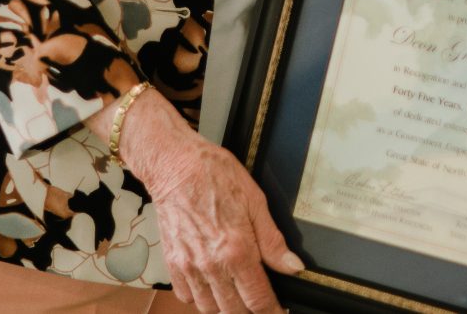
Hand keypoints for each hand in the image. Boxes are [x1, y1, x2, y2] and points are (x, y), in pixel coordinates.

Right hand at [120, 89, 301, 313]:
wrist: (175, 166)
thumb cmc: (214, 176)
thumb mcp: (255, 201)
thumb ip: (273, 240)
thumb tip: (293, 266)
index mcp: (236, 251)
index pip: (258, 300)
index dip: (271, 310)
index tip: (278, 310)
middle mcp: (211, 266)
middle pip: (234, 311)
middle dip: (250, 310)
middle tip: (258, 298)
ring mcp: (189, 267)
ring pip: (210, 309)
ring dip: (225, 306)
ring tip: (236, 292)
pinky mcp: (173, 264)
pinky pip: (187, 297)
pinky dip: (201, 297)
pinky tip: (212, 283)